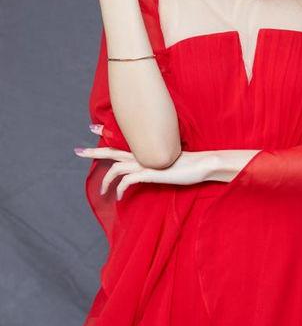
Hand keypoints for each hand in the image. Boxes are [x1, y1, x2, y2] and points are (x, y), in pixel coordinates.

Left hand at [73, 145, 217, 199]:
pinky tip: (120, 198)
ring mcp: (144, 163)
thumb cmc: (186, 165)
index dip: (105, 133)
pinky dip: (120, 189)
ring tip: (102, 192)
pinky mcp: (148, 173)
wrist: (199, 165)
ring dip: (106, 182)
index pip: (120, 141)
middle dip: (93, 152)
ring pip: (115, 168)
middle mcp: (141, 154)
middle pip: (110, 151)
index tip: (93, 127)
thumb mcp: (166, 162)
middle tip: (78, 151)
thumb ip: (155, 162)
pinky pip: (127, 181)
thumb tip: (148, 167)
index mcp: (144, 150)